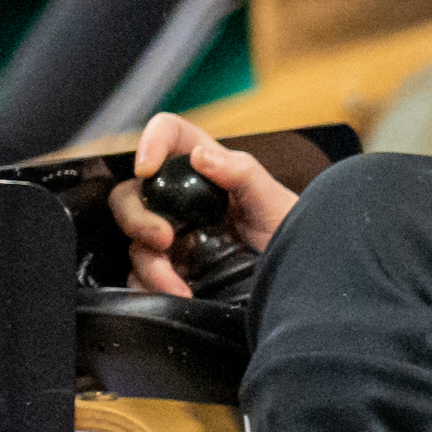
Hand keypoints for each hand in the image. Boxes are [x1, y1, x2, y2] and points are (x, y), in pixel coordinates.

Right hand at [111, 113, 299, 298]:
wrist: (299, 284)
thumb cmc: (290, 235)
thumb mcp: (275, 203)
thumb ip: (243, 173)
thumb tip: (200, 156)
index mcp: (208, 170)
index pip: (171, 136)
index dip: (151, 141)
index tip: (147, 168)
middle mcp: (183, 201)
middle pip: (131, 194)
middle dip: (136, 217)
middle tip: (163, 239)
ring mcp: (174, 237)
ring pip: (134, 241)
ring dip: (150, 265)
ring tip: (178, 286)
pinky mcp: (172, 271)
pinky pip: (141, 278)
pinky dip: (151, 288)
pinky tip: (180, 295)